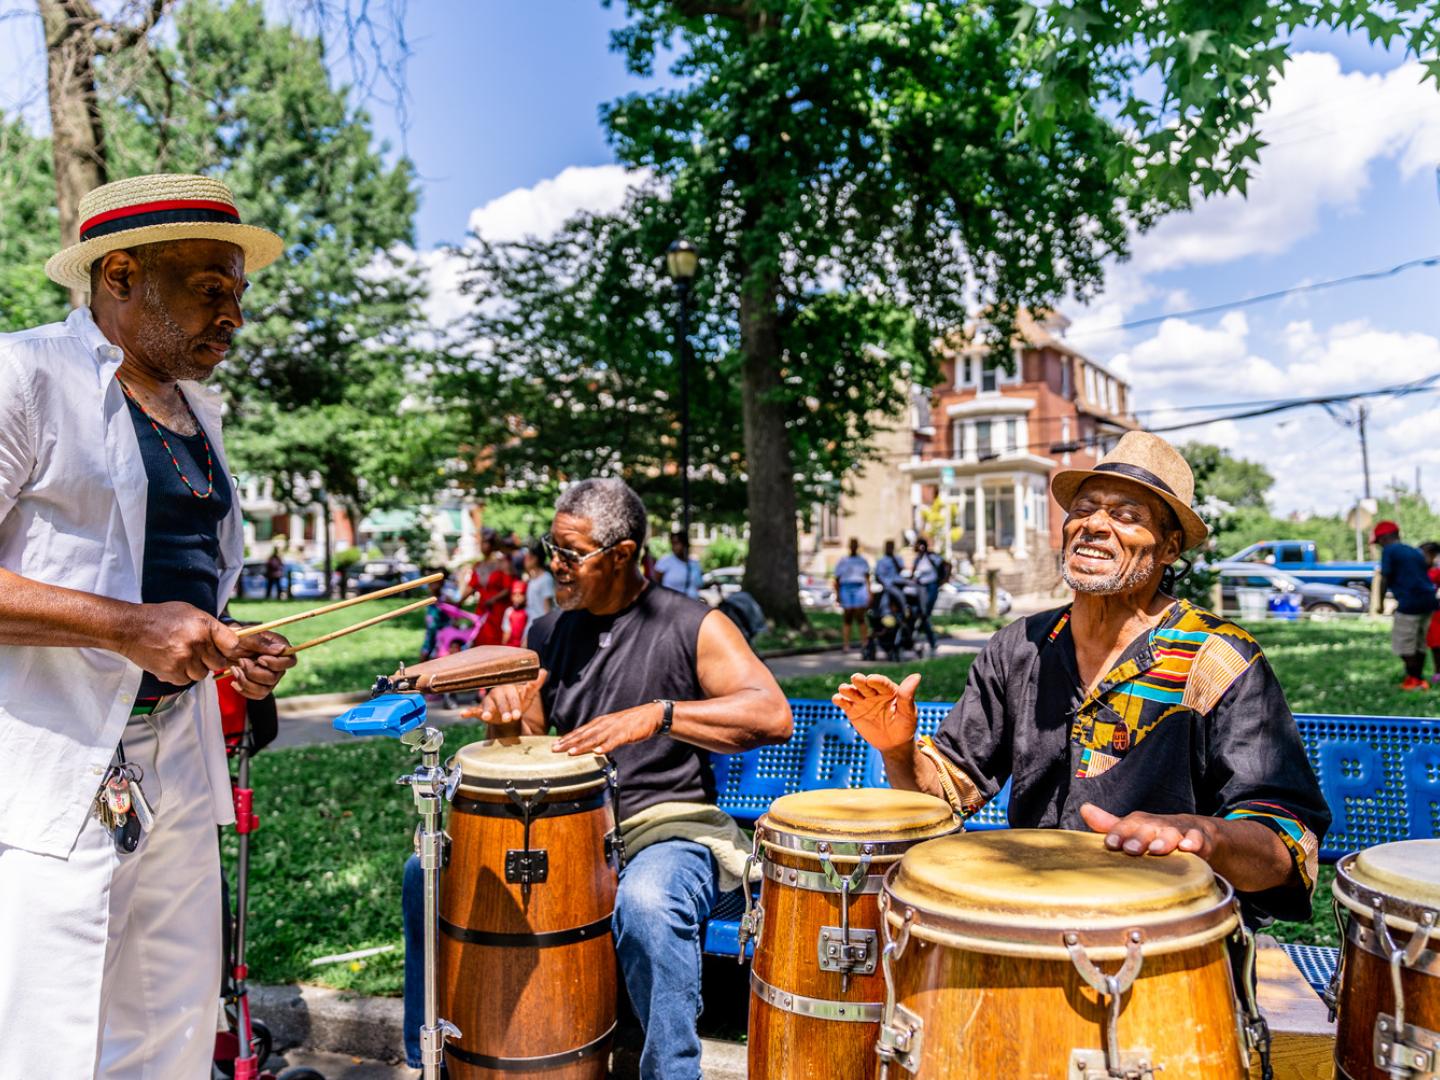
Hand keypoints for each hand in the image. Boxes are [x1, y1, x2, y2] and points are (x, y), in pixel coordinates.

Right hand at [121, 602, 247, 685]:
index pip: (232, 643)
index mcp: (204, 625)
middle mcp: (197, 642)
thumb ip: (210, 627)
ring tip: (183, 657)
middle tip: (198, 654)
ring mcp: (184, 658)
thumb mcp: (190, 612)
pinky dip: (181, 675)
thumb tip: (229, 641)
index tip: (224, 650)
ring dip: (195, 669)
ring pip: (202, 674)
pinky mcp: (171, 671)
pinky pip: (186, 681)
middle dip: (210, 660)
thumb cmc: (161, 618)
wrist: (131, 628)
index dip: (229, 649)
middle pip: (218, 663)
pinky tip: (173, 663)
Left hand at [226, 631, 295, 700]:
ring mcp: (271, 676)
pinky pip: (258, 695)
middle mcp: (278, 663)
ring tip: (235, 670)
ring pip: (265, 689)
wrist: (225, 646)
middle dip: (253, 673)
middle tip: (241, 661)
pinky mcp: (262, 685)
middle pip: (274, 678)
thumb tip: (281, 649)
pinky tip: (234, 681)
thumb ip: (261, 642)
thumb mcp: (246, 637)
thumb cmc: (236, 638)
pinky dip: (244, 690)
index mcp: (280, 647)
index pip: (290, 661)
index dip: (276, 664)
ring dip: (246, 682)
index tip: (259, 659)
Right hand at [463, 669, 547, 728]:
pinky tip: (463, 714)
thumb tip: (544, 671)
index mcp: (508, 688)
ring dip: (487, 711)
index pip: (512, 697)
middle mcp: (497, 693)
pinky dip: (468, 712)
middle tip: (509, 719)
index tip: (519, 714)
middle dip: (505, 710)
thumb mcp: (528, 694)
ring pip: (487, 706)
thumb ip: (534, 684)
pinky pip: (474, 710)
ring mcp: (488, 702)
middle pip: (500, 702)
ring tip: (486, 717)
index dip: (515, 705)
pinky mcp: (481, 710)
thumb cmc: (519, 702)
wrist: (510, 714)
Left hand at [552, 701, 664, 756]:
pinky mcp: (626, 733)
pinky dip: (606, 746)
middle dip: (568, 742)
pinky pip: (614, 741)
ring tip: (571, 752)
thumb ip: (599, 735)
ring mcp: (615, 729)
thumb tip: (587, 745)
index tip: (554, 745)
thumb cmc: (630, 723)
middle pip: (583, 735)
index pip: (580, 732)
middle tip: (555, 749)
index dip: (567, 739)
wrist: (651, 715)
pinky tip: (598, 752)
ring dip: (583, 746)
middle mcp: (604, 725)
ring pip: (596, 738)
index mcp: (600, 723)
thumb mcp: (611, 728)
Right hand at [832, 672, 920, 751]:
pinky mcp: (853, 710)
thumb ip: (908, 695)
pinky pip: (845, 704)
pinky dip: (840, 700)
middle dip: (860, 681)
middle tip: (856, 678)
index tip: (871, 679)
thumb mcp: (908, 712)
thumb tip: (917, 676)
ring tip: (844, 689)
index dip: (877, 681)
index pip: (882, 683)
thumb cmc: (904, 726)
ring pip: (853, 692)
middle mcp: (874, 693)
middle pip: (865, 685)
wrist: (893, 743)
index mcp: (889, 690)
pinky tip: (837, 699)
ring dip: (848, 689)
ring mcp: (862, 701)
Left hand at [1080, 803, 1217, 859]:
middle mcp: (1159, 825)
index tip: (1110, 843)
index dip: (1118, 832)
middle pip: (1149, 828)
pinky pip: (1200, 840)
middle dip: (1139, 838)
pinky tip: (1188, 848)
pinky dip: (1195, 843)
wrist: (1198, 831)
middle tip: (1131, 849)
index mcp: (1141, 823)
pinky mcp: (1202, 840)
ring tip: (1156, 850)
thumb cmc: (1157, 834)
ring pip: (1173, 834)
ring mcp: (1181, 831)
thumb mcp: (1135, 830)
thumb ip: (1110, 824)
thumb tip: (1084, 809)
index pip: (1127, 824)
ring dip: (1164, 840)